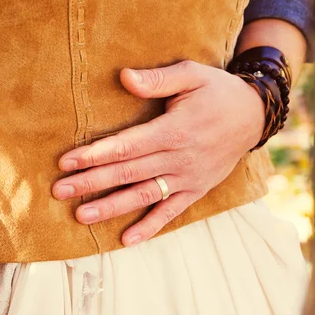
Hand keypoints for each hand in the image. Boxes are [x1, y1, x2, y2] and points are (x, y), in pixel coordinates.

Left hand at [52, 60, 265, 246]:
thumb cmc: (217, 92)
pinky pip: (171, 212)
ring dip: (112, 207)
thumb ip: (158, 80)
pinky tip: (127, 240)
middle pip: (127, 173)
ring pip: (144, 196)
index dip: (94, 155)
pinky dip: (150, 227)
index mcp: (173, 130)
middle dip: (91, 182)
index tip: (65, 163)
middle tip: (59, 191)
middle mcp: (179, 158)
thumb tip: (123, 77)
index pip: (126, 146)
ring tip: (81, 216)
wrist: (255, 116)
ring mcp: (188, 178)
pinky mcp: (196, 190)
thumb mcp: (192, 74)